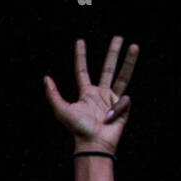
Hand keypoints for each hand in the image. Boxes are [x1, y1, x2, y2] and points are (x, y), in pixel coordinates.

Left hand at [44, 37, 138, 153]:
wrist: (95, 143)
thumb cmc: (78, 129)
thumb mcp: (61, 110)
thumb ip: (53, 94)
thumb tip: (46, 78)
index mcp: (86, 93)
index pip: (82, 70)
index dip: (81, 56)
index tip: (80, 41)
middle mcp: (101, 94)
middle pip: (108, 68)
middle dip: (114, 52)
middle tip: (119, 37)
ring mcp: (113, 100)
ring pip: (123, 76)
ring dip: (129, 61)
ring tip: (135, 46)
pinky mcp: (123, 107)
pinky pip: (124, 100)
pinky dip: (117, 108)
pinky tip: (111, 117)